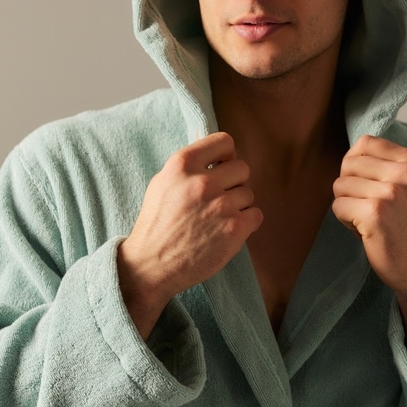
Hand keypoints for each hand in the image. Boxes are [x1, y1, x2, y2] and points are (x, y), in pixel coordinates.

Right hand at [117, 132, 262, 336]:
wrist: (151, 265)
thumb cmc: (157, 224)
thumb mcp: (163, 183)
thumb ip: (189, 165)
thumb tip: (216, 152)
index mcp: (182, 165)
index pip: (224, 141)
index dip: (227, 155)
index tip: (222, 167)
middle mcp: (202, 182)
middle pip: (242, 168)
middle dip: (234, 182)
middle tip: (219, 198)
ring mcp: (220, 205)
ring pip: (248, 194)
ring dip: (238, 205)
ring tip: (217, 219)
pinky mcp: (234, 229)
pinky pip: (256, 215)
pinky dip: (246, 223)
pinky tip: (227, 230)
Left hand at [332, 135, 406, 298]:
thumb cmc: (406, 225)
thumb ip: (384, 163)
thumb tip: (350, 151)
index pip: (365, 142)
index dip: (357, 165)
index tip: (372, 186)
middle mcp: (405, 173)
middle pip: (349, 163)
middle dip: (350, 186)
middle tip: (371, 207)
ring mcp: (391, 193)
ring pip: (339, 185)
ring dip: (348, 205)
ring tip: (370, 220)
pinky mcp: (375, 213)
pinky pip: (338, 206)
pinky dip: (345, 221)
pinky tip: (366, 231)